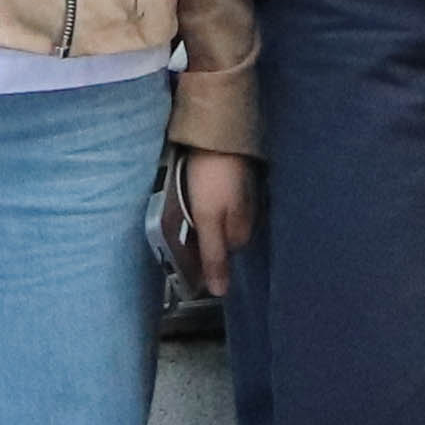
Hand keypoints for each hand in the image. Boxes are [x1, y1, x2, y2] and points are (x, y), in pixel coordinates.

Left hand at [174, 151, 255, 294]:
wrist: (218, 131)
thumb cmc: (211, 178)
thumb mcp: (208, 220)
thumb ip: (214, 256)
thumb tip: (220, 293)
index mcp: (244, 231)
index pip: (221, 257)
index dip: (199, 256)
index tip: (177, 251)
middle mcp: (248, 216)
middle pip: (220, 237)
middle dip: (200, 236)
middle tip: (175, 227)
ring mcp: (243, 196)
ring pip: (219, 218)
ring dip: (200, 218)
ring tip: (179, 208)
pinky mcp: (235, 179)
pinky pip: (218, 200)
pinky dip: (204, 201)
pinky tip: (192, 192)